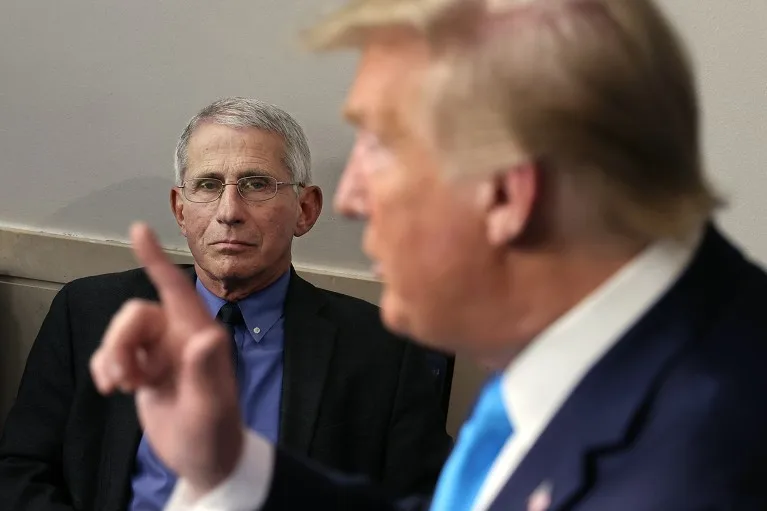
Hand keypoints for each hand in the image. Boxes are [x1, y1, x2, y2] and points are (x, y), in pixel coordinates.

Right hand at [90, 223, 243, 495]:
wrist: (206, 459)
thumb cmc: (215, 434)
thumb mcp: (211, 406)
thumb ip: (207, 371)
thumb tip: (206, 337)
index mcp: (199, 335)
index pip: (176, 290)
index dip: (156, 260)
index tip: (139, 229)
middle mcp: (179, 337)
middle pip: (135, 314)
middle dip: (121, 341)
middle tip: (127, 380)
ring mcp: (160, 353)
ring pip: (120, 333)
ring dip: (113, 358)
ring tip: (124, 388)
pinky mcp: (144, 369)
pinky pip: (111, 353)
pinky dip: (104, 367)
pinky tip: (113, 389)